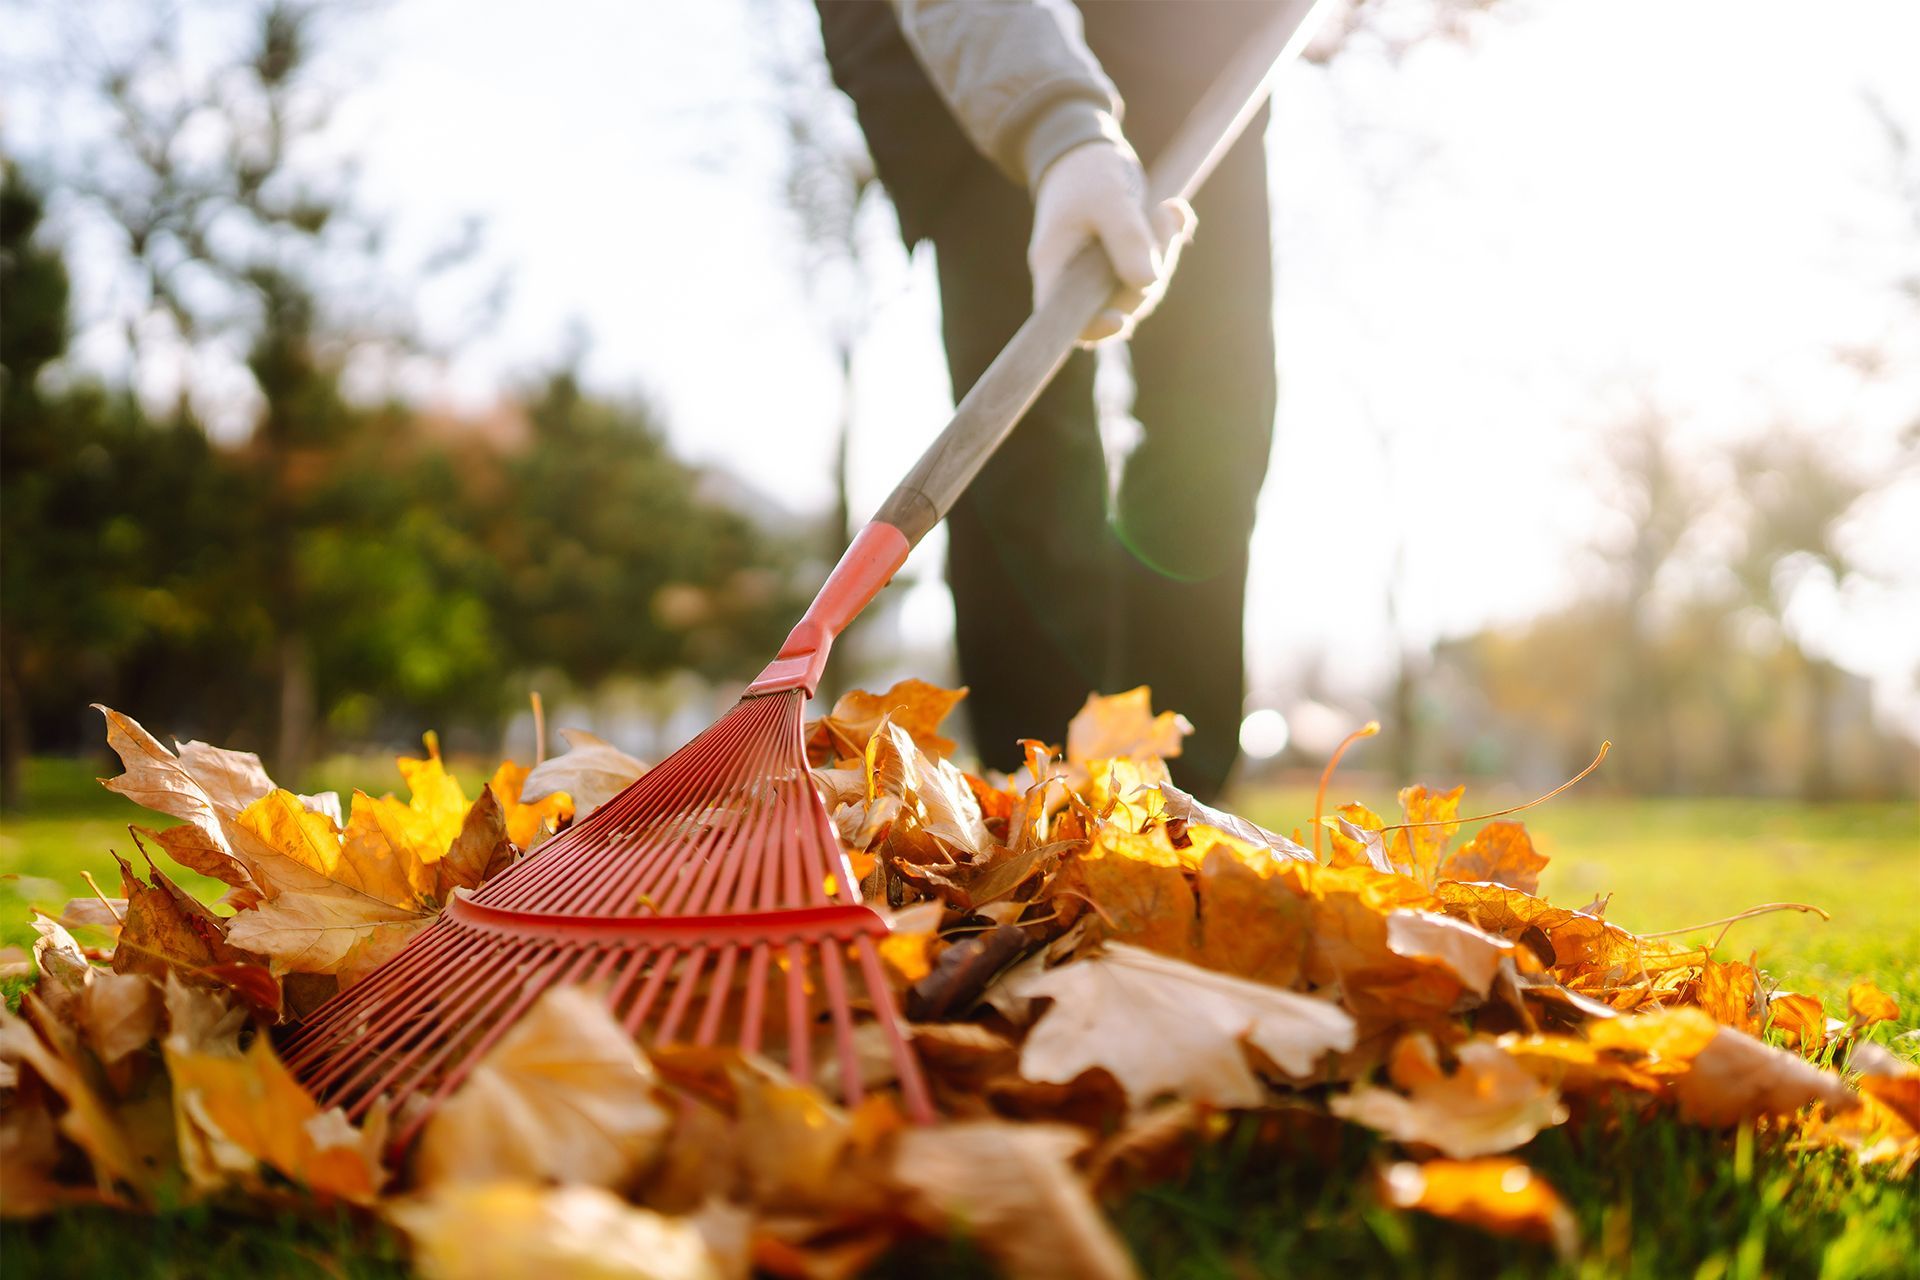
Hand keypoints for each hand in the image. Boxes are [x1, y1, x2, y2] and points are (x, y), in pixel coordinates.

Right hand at [1028, 139, 1196, 343]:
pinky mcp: (1121, 258)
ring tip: (1170, 209)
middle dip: (1150, 273)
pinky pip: (1151, 266)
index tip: (1121, 321)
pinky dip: (1168, 240)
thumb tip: (1149, 282)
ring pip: (1140, 287)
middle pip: (1117, 304)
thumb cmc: (1086, 170)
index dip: (1094, 329)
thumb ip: (1127, 237)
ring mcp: (1099, 272)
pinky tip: (1177, 211)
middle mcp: (1075, 277)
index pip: (1068, 320)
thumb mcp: (1109, 197)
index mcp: (1056, 267)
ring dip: (1163, 250)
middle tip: (1165, 218)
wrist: (1084, 145)